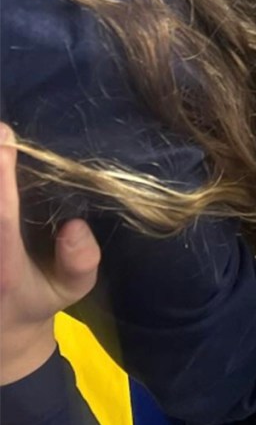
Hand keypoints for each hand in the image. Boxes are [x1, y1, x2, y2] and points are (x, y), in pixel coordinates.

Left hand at [0, 124, 100, 384]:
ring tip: (1, 134)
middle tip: (0, 127)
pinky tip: (0, 151)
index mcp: (4, 265)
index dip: (1, 176)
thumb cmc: (38, 297)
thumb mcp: (73, 290)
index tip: (4, 139)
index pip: (1, 216)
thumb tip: (74, 226)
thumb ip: (80, 262)